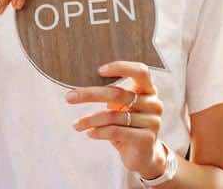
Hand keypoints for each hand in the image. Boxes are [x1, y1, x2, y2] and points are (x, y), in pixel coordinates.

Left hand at [66, 61, 166, 178]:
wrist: (142, 155)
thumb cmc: (126, 123)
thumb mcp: (120, 105)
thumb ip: (110, 92)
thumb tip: (79, 86)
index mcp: (148, 89)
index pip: (140, 70)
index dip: (121, 68)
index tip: (98, 70)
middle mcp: (153, 103)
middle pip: (117, 94)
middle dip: (89, 95)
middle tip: (69, 97)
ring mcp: (153, 121)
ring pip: (113, 116)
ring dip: (89, 120)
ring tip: (76, 125)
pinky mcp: (147, 139)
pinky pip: (116, 131)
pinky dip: (98, 132)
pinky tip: (89, 133)